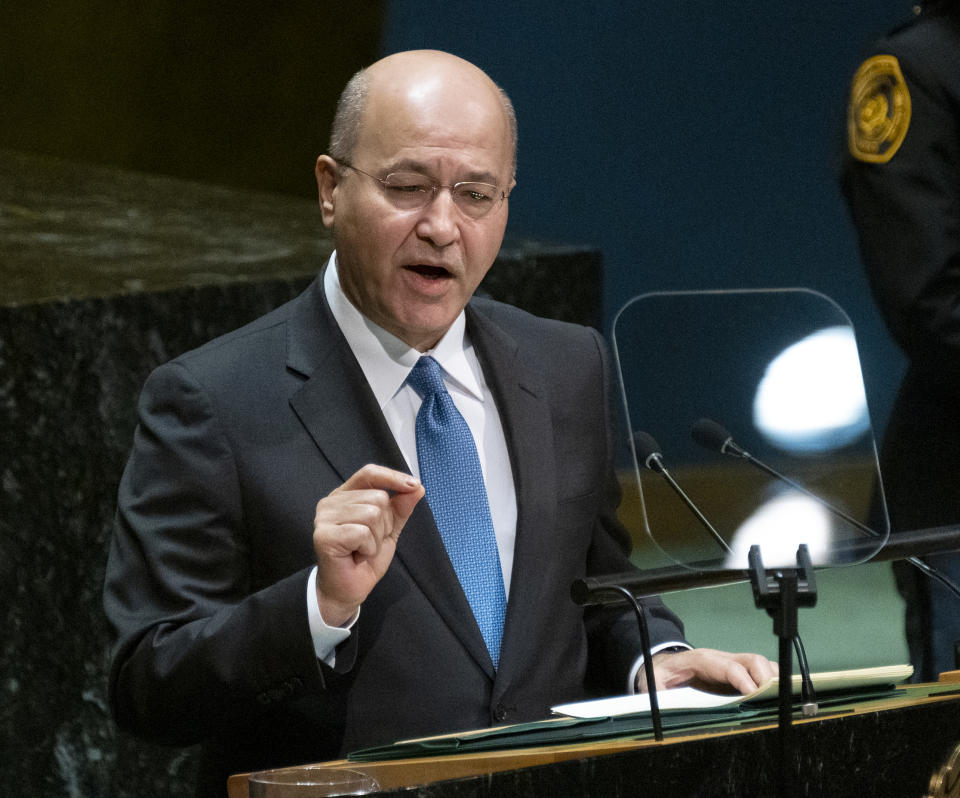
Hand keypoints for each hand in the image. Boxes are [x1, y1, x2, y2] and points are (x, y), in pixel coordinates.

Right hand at [312, 464, 424, 625]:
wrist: (349, 590)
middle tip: (370, 542)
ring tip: (363, 549)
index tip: (414, 485)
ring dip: (376, 538)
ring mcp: (324, 518)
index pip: (369, 473)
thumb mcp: (389, 529)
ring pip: (372, 514)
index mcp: (345, 495)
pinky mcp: (323, 535)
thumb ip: (401, 507)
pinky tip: (357, 556)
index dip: (393, 476)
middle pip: (377, 497)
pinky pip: (362, 532)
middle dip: (385, 524)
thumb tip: (417, 487)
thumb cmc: (365, 558)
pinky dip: (368, 548)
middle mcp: (331, 502)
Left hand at [639, 648, 777, 694]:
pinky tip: (777, 699)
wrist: (660, 665)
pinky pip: (761, 672)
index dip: (744, 680)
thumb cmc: (659, 676)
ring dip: (773, 680)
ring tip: (780, 701)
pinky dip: (773, 682)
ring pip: (761, 664)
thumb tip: (664, 708)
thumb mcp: (653, 684)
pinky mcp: (738, 673)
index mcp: (702, 660)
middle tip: (772, 702)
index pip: (729, 667)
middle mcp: (721, 659)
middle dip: (766, 679)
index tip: (754, 695)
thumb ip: (658, 692)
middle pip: (752, 660)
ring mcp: (732, 664)